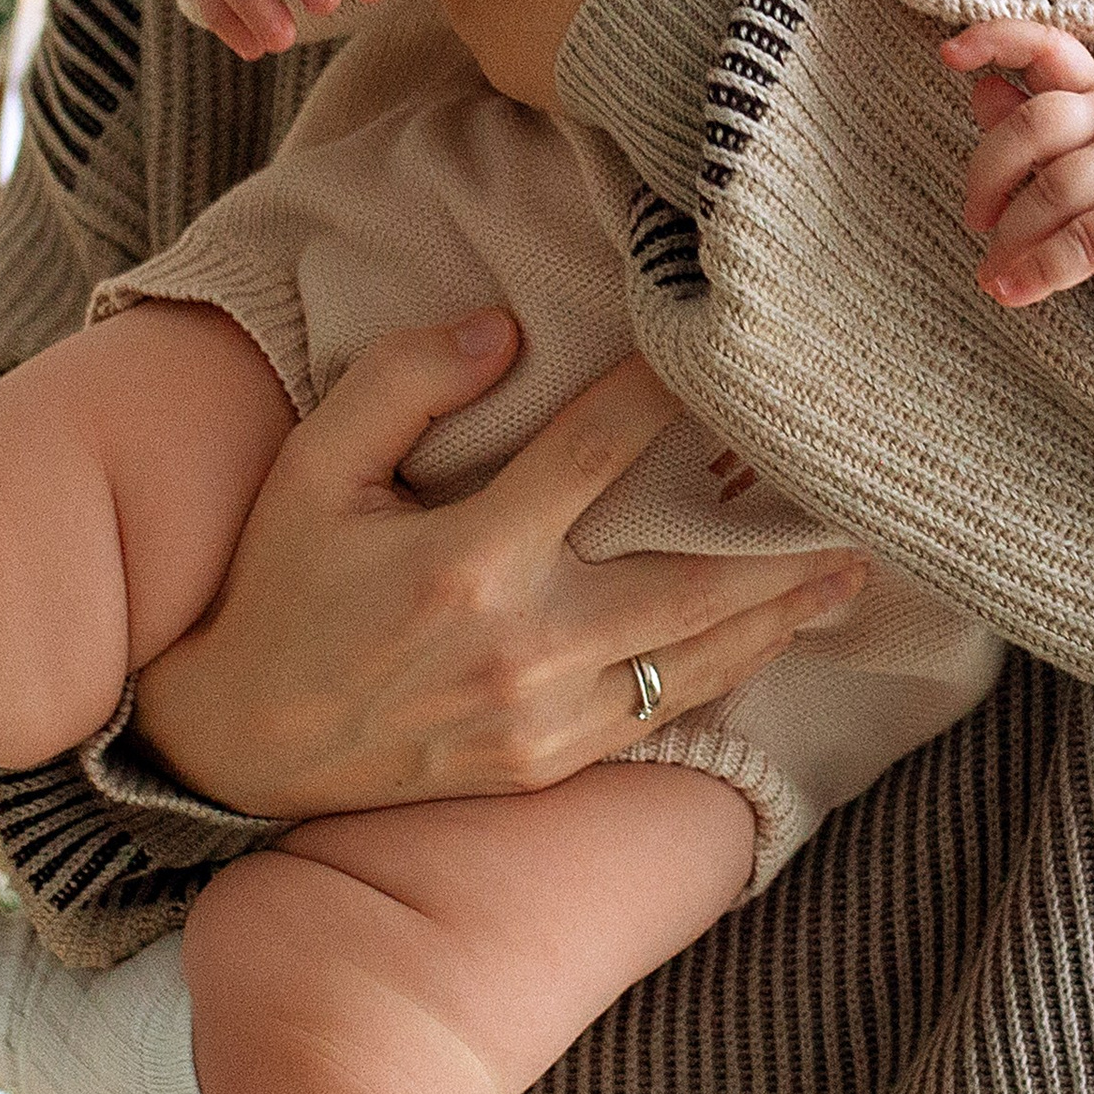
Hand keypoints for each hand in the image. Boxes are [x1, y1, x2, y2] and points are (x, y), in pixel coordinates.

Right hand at [134, 308, 869, 813]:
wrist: (237, 744)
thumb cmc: (276, 588)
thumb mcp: (313, 468)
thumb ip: (402, 384)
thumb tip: (504, 328)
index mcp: (465, 559)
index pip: (594, 454)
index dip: (662, 396)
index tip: (716, 355)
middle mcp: (520, 645)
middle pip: (688, 582)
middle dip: (778, 540)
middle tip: (856, 499)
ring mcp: (540, 718)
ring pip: (694, 661)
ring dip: (779, 616)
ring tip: (852, 575)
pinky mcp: (544, 765)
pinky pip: (660, 716)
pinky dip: (724, 675)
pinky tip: (770, 641)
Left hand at [944, 19, 1093, 316]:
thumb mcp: (1090, 148)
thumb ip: (1035, 122)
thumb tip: (981, 89)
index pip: (1049, 46)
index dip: (998, 40)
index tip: (949, 54)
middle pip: (1037, 123)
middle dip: (988, 172)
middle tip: (974, 218)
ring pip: (1054, 191)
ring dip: (1010, 240)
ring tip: (990, 276)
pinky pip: (1083, 241)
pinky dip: (1039, 270)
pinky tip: (1012, 292)